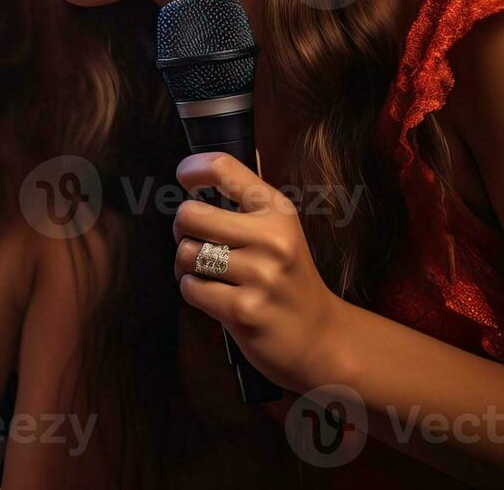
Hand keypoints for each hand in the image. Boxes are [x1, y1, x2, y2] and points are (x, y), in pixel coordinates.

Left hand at [172, 152, 350, 390]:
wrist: (320, 337)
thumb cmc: (288, 278)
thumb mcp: (280, 230)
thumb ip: (246, 200)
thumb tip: (203, 165)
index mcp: (278, 211)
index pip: (223, 167)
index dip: (192, 168)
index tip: (185, 178)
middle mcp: (271, 239)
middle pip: (189, 214)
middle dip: (183, 230)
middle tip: (199, 242)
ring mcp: (259, 276)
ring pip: (186, 253)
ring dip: (187, 266)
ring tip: (209, 274)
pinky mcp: (244, 310)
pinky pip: (190, 288)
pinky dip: (194, 292)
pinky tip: (216, 296)